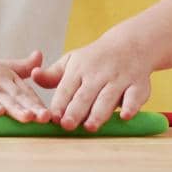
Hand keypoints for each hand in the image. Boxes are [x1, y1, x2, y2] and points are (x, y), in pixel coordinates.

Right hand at [0, 43, 51, 123]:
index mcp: (5, 74)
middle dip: (32, 106)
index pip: (25, 91)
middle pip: (16, 94)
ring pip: (0, 95)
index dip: (38, 103)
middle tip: (47, 119)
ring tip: (29, 118)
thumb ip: (19, 66)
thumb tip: (40, 55)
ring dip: (14, 106)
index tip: (54, 117)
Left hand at [30, 33, 153, 131]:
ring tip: (90, 127)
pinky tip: (124, 116)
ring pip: (108, 97)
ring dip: (99, 112)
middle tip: (67, 126)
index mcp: (80, 69)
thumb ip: (53, 74)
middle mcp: (99, 74)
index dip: (60, 103)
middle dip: (76, 110)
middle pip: (85, 95)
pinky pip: (134, 96)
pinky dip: (130, 106)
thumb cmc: (95, 58)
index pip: (66, 88)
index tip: (52, 118)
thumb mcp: (72, 61)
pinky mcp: (138, 85)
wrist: (131, 44)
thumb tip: (33, 76)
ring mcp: (119, 79)